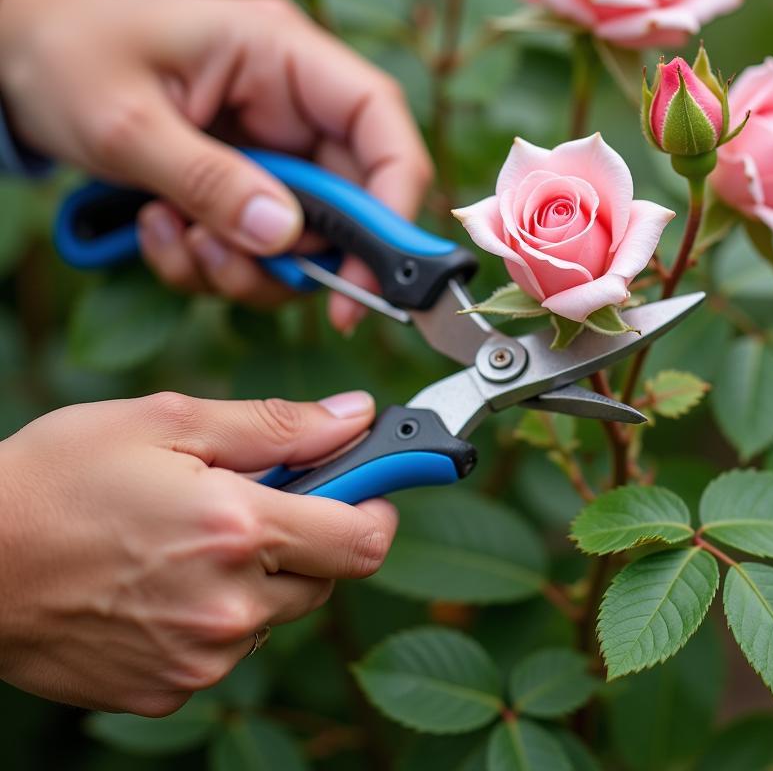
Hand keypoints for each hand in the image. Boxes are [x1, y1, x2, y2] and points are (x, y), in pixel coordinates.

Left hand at [0, 0, 432, 330]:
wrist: (17, 60)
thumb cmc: (69, 58)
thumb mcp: (128, 123)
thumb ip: (209, 182)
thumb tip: (286, 240)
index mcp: (282, 53)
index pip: (381, 121)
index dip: (395, 198)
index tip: (373, 274)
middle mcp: (293, 101)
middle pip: (353, 194)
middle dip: (306, 254)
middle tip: (244, 274)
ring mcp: (273, 146)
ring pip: (307, 235)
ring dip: (247, 265)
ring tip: (176, 240)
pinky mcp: (247, 182)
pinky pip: (262, 245)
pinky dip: (216, 262)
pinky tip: (160, 231)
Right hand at [0, 390, 397, 714]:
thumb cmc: (58, 478)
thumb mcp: (169, 424)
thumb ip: (277, 425)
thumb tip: (356, 417)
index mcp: (238, 530)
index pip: (366, 539)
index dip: (380, 503)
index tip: (372, 480)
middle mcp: (228, 605)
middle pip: (329, 575)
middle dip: (311, 532)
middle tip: (256, 496)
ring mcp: (198, 658)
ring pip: (279, 611)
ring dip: (263, 573)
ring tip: (194, 536)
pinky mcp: (166, 690)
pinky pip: (228, 647)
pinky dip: (218, 611)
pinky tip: (165, 580)